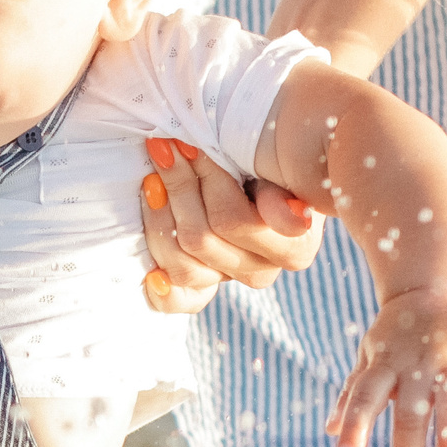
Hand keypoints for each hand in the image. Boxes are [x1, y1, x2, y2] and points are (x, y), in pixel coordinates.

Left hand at [139, 138, 322, 311]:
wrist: (264, 168)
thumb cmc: (272, 158)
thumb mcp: (281, 163)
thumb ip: (281, 188)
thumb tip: (287, 217)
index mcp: (294, 245)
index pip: (232, 220)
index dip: (205, 179)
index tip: (186, 143)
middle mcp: (263, 270)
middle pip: (200, 240)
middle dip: (177, 188)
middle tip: (162, 148)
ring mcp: (231, 281)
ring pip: (182, 265)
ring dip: (159, 218)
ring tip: (151, 180)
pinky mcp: (204, 290)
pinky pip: (182, 302)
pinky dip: (164, 292)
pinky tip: (152, 276)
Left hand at [327, 285, 446, 446]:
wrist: (440, 282)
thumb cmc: (399, 329)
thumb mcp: (372, 353)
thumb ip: (354, 391)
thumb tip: (331, 432)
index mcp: (387, 362)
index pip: (365, 396)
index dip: (355, 425)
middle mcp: (420, 362)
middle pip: (412, 408)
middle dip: (408, 444)